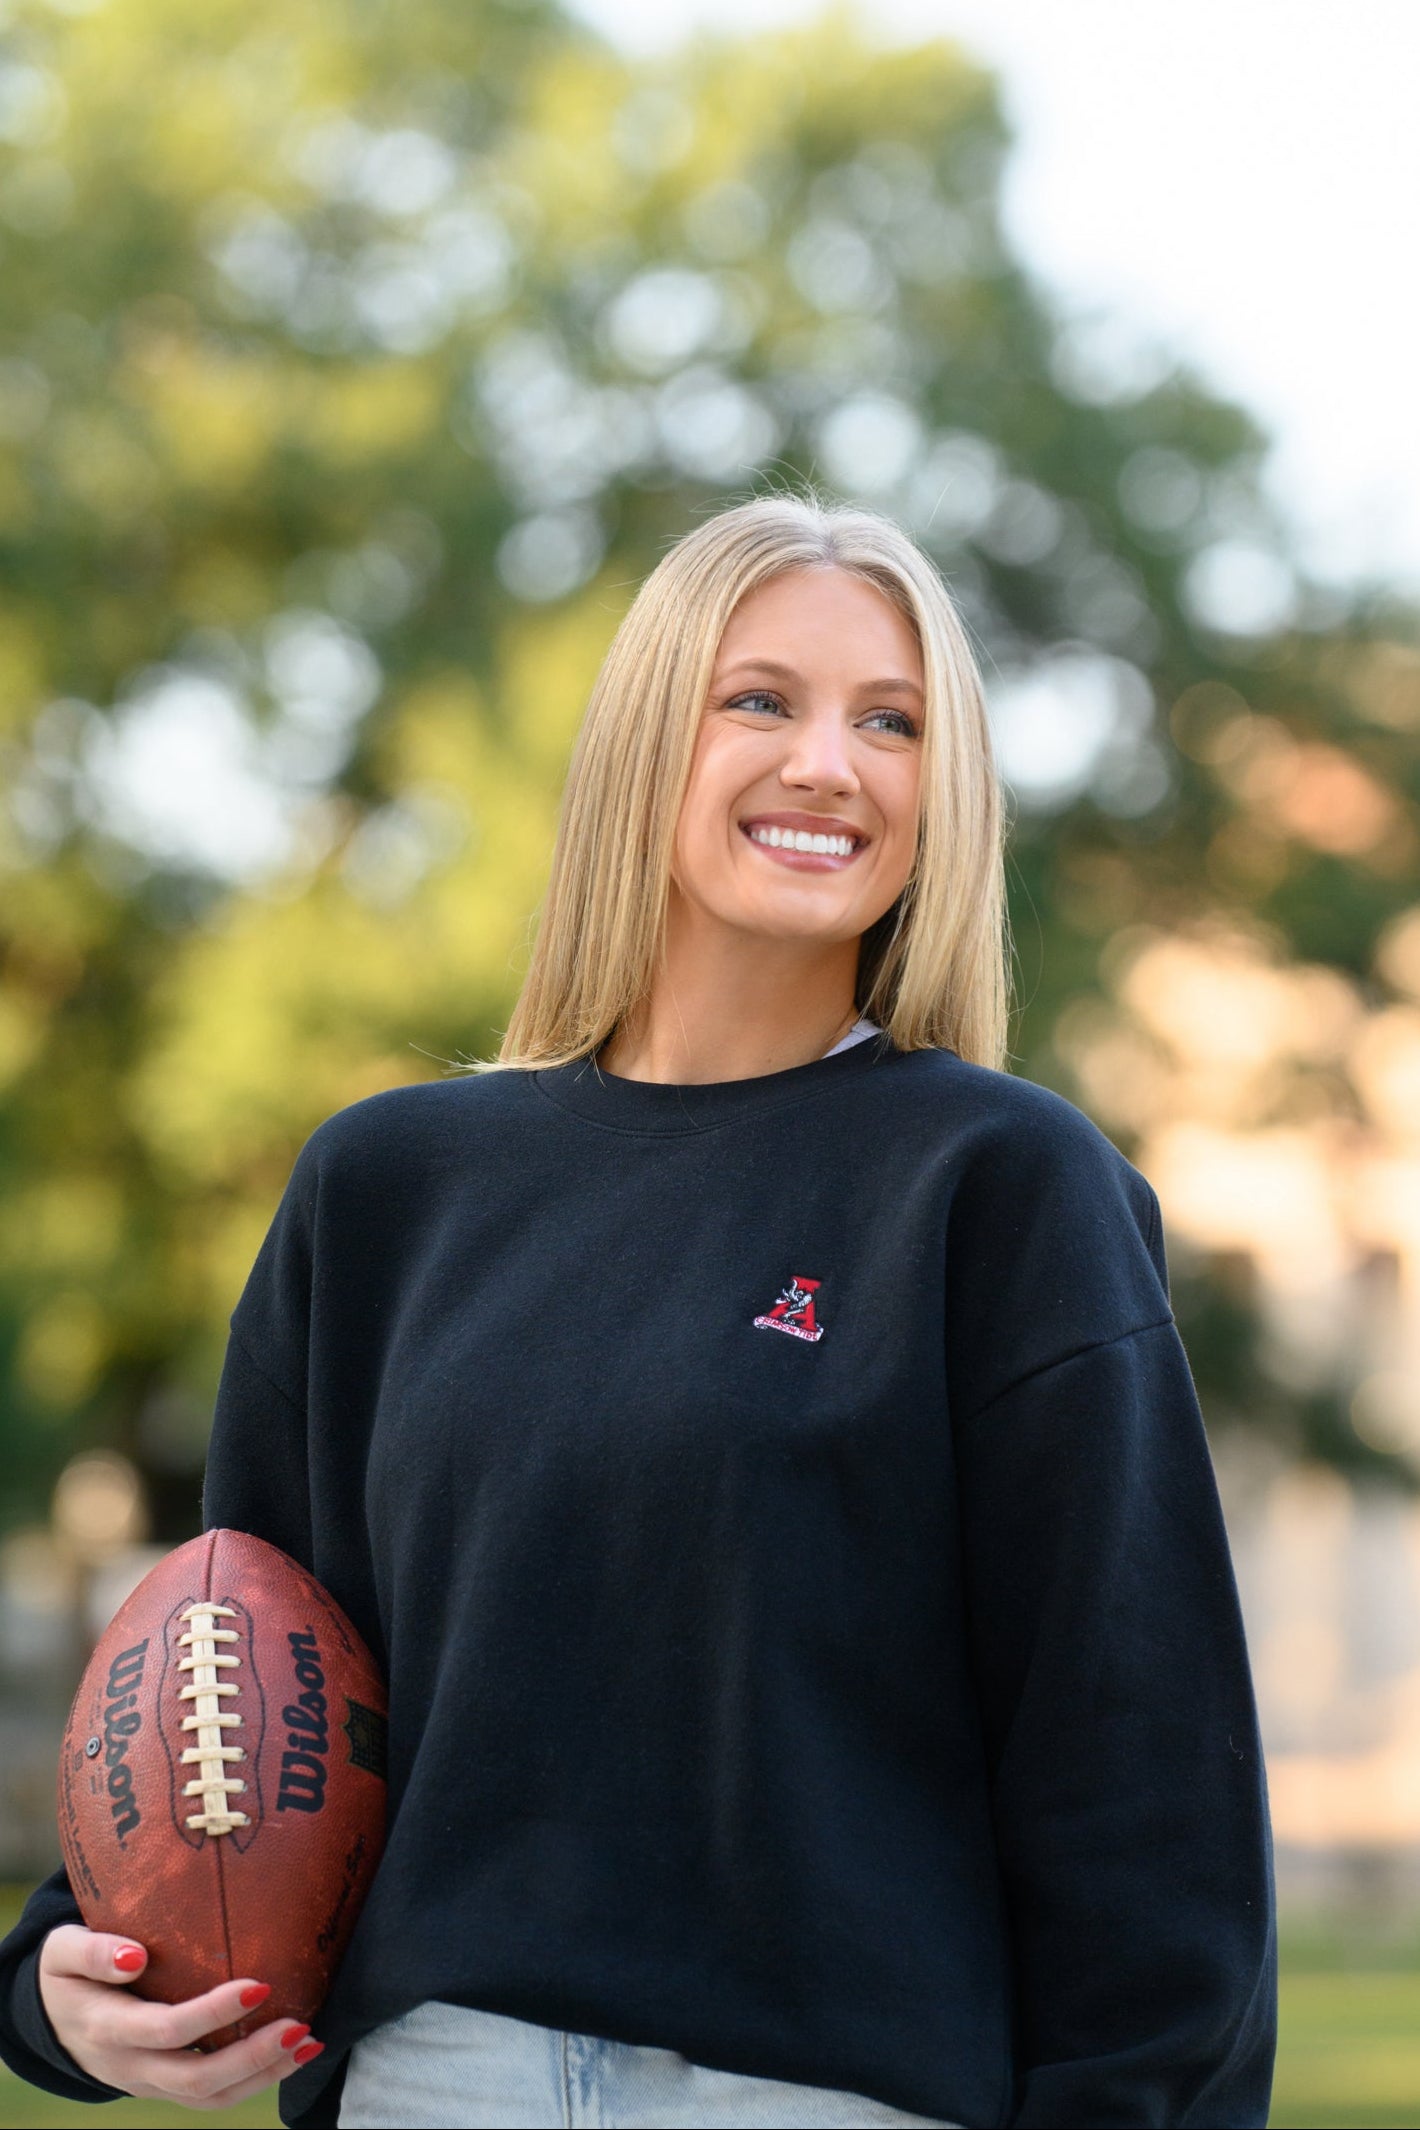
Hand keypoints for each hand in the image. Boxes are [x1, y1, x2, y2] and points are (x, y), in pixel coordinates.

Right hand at [38, 1927, 322, 2109]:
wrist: (50, 2022)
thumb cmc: (67, 1973)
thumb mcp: (62, 1951)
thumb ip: (92, 1950)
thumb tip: (135, 1956)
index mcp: (106, 2027)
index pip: (165, 2029)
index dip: (211, 2014)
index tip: (258, 1985)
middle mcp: (130, 2066)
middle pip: (195, 2077)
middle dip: (251, 2057)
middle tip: (299, 2025)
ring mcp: (149, 2084)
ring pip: (209, 2098)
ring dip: (264, 2075)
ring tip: (309, 2042)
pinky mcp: (165, 2088)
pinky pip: (212, 2098)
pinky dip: (256, 2081)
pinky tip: (293, 2053)